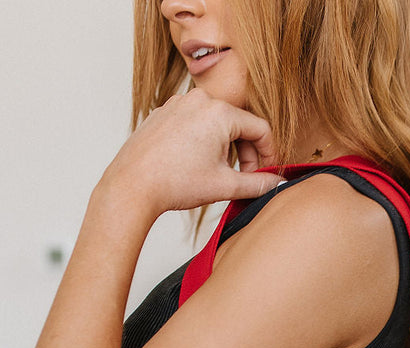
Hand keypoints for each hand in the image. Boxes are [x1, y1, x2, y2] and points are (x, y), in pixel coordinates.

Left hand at [98, 90, 281, 219]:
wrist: (133, 185)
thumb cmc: (175, 183)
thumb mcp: (225, 186)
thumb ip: (258, 184)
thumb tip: (276, 184)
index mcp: (220, 112)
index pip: (260, 129)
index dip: (269, 154)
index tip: (266, 174)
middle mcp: (200, 99)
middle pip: (238, 124)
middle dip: (245, 153)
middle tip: (242, 179)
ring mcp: (179, 103)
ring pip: (216, 123)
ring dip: (224, 148)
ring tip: (215, 174)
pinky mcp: (164, 112)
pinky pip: (194, 123)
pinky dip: (202, 142)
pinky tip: (194, 166)